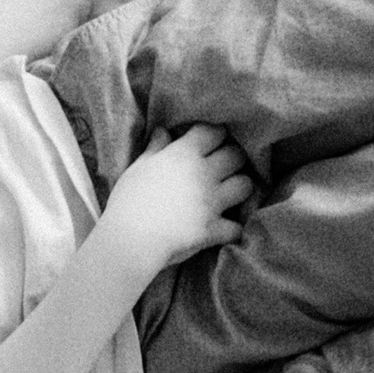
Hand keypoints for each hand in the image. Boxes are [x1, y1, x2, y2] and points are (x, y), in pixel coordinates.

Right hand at [101, 122, 251, 274]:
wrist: (129, 241)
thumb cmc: (128, 201)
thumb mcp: (138, 168)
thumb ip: (155, 148)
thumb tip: (163, 131)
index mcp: (185, 154)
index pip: (214, 132)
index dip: (215, 136)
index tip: (209, 143)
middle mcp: (204, 174)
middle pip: (236, 155)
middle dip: (233, 159)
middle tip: (225, 167)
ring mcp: (211, 202)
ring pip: (245, 186)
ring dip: (240, 188)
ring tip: (231, 194)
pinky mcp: (212, 229)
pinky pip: (236, 228)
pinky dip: (233, 230)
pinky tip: (228, 229)